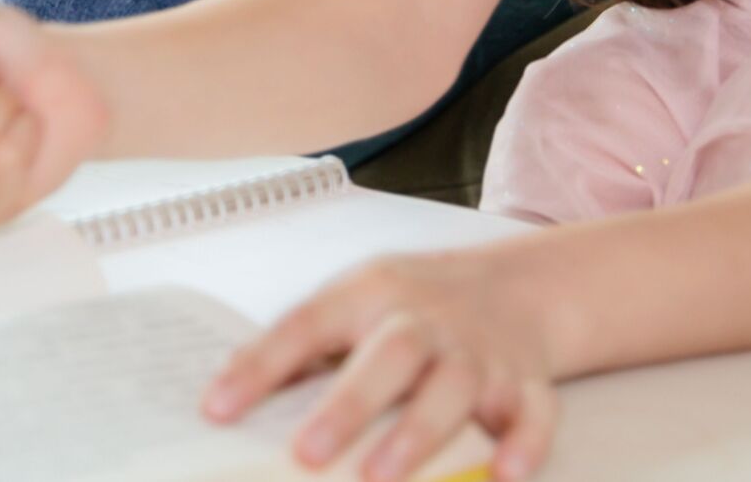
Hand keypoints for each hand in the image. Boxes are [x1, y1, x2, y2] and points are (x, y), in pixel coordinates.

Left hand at [202, 252, 558, 481]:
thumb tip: (227, 398)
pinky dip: (525, 443)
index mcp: (370, 295)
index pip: (307, 325)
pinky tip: (506, 474)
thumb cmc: (414, 307)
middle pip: (392, 354)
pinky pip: (534, 411)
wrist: (516, 288)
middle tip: (309, 454)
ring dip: (419, 433)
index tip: (217, 409)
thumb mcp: (353, 305)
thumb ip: (303, 350)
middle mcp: (427, 320)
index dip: (260, 366)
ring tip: (381, 477)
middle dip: (349, 405)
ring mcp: (480, 351)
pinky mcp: (525, 383)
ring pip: (456, 386)